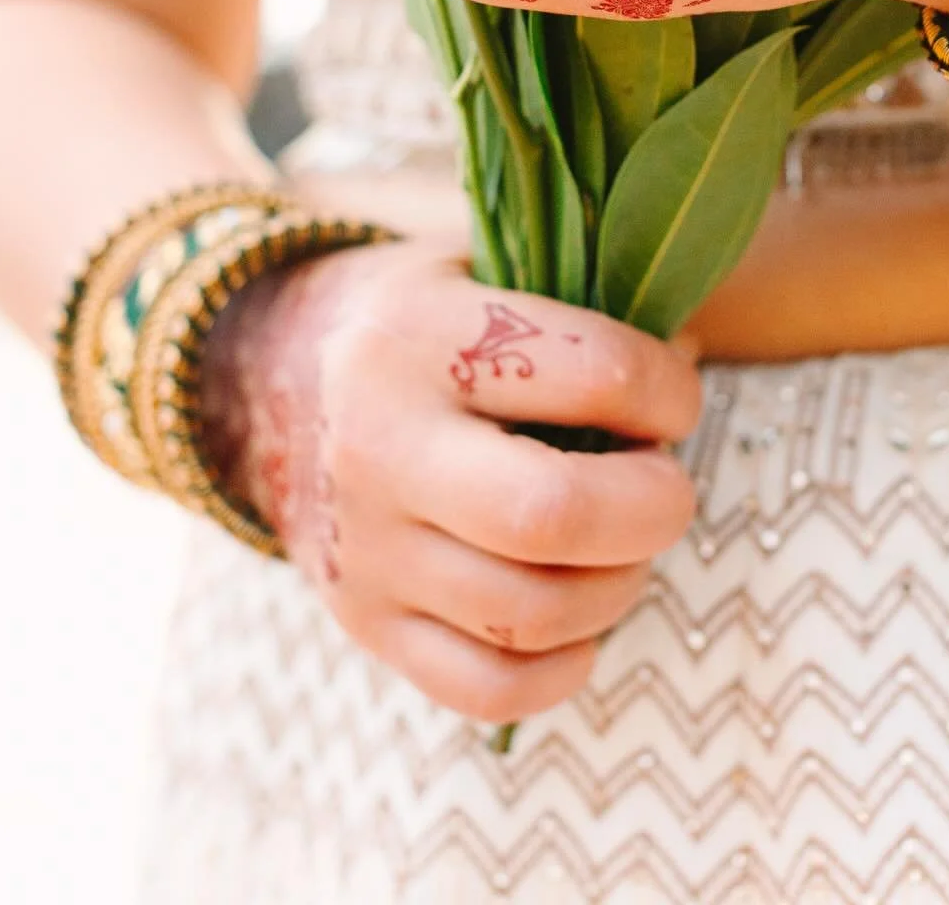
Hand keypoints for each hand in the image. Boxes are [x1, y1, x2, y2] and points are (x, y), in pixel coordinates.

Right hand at [199, 235, 700, 723]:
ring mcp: (366, 545)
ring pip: (530, 613)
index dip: (668, 390)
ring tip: (625, 544)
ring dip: (619, 585)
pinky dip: (563, 666)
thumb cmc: (416, 315)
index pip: (593, 372)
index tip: (672, 395)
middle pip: (551, 515)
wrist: (259, 375)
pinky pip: (487, 687)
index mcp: (420, 333)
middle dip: (653, 507)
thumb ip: (578, 298)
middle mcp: (379, 442)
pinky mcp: (363, 622)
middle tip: (668, 487)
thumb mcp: (477, 261)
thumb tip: (689, 358)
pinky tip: (582, 615)